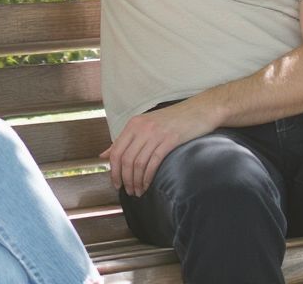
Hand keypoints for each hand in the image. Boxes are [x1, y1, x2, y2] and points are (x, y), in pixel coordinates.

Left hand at [100, 102, 215, 196]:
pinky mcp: (169, 140)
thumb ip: (125, 140)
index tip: (116, 183)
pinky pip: (153, 163)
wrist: (199, 110)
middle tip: (127, 191)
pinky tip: (147, 185)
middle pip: (125, 159)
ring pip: (138, 163)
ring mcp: (155, 134)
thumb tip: (103, 155)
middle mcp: (141, 128)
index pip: (116, 151)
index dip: (113, 170)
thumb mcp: (145, 126)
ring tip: (137, 192)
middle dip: (124, 179)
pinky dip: (148, 178)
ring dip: (135, 181)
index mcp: (133, 124)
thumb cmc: (172, 120)